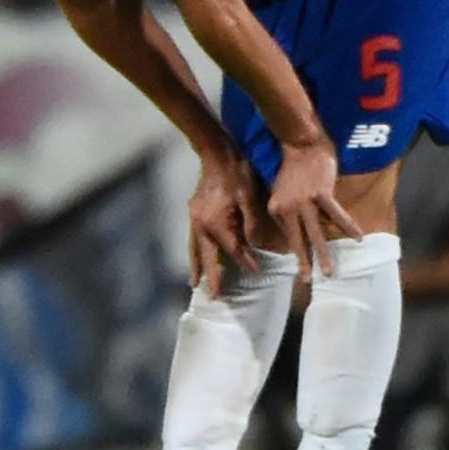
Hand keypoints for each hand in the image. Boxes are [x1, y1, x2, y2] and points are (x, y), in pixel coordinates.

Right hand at [186, 154, 264, 297]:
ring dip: (196, 266)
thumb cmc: (236, 172)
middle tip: (213, 297)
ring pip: (194, 248)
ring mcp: (194, 218)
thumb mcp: (249, 196)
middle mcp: (201, 224)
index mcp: (215, 222)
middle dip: (210, 277)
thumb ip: (251, 223)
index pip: (232, 249)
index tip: (255, 271)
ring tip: (195, 283)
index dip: (245, 261)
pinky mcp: (194, 212)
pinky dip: (194, 251)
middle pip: (205, 256)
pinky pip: (193, 238)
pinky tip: (196, 256)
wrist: (216, 152)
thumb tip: (252, 244)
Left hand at [266, 143, 362, 279]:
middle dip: (304, 263)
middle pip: (298, 241)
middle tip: (307, 281)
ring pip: (316, 234)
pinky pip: (337, 215)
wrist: (301, 143)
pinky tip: (359, 237)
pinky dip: (349, 227)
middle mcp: (288, 208)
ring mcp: (305, 202)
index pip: (288, 236)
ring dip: (323, 254)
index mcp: (276, 209)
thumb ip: (285, 211)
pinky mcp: (321, 193)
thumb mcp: (280, 192)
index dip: (297, 253)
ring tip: (329, 272)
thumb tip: (295, 231)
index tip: (301, 269)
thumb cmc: (293, 168)